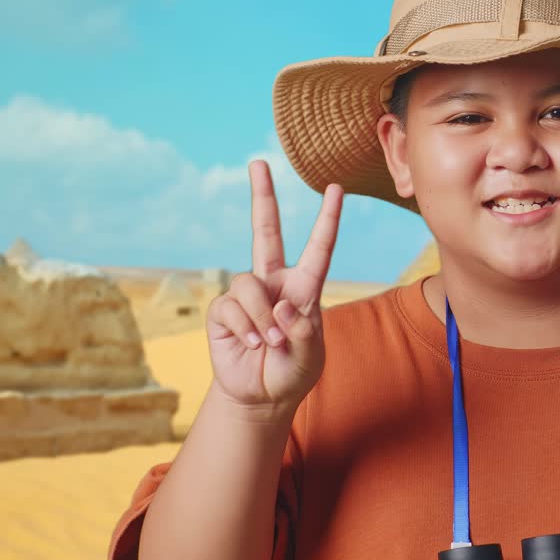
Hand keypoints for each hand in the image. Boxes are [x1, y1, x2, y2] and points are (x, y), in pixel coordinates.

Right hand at [205, 160, 342, 410]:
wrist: (262, 396)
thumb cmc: (293, 372)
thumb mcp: (310, 356)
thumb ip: (302, 331)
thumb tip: (281, 307)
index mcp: (304, 288)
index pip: (319, 248)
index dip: (327, 218)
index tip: (336, 188)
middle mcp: (274, 283)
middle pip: (265, 231)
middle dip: (262, 196)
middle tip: (258, 162)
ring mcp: (247, 296)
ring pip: (246, 283)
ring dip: (260, 316)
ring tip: (270, 343)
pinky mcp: (222, 312)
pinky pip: (230, 307)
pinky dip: (244, 328)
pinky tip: (251, 345)